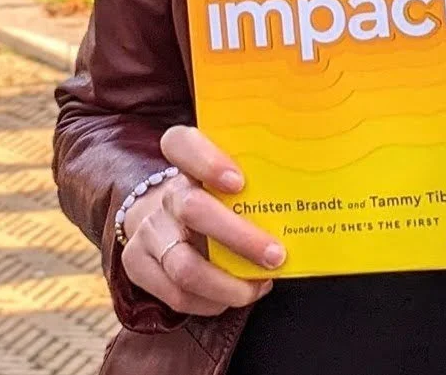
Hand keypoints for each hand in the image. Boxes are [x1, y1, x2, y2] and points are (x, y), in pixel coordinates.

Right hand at [119, 125, 284, 315]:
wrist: (159, 214)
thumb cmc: (212, 193)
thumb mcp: (228, 173)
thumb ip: (255, 176)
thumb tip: (308, 192)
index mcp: (185, 160)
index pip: (182, 144)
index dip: (208, 162)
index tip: (240, 182)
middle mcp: (165, 193)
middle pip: (193, 210)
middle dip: (239, 238)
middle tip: (276, 254)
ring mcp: (148, 231)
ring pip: (184, 265)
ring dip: (228, 283)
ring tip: (262, 284)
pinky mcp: (137, 264)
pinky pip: (175, 293)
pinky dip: (211, 301)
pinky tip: (236, 295)